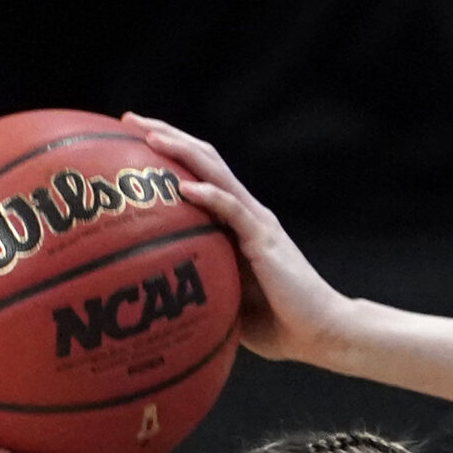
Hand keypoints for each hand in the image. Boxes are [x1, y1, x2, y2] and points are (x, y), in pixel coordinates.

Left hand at [124, 112, 349, 362]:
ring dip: (183, 151)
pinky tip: (184, 188)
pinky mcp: (266, 239)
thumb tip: (158, 293)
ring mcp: (258, 223)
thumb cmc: (277, 324)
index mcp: (238, 223)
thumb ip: (201, 284)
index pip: (201, 174)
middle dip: (167, 134)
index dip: (170, 152)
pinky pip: (233, 211)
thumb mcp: (227, 299)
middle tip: (130, 120)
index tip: (131, 139)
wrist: (321, 332)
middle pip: (205, 160)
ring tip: (150, 135)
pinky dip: (209, 196)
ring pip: (216, 174)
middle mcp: (247, 213)